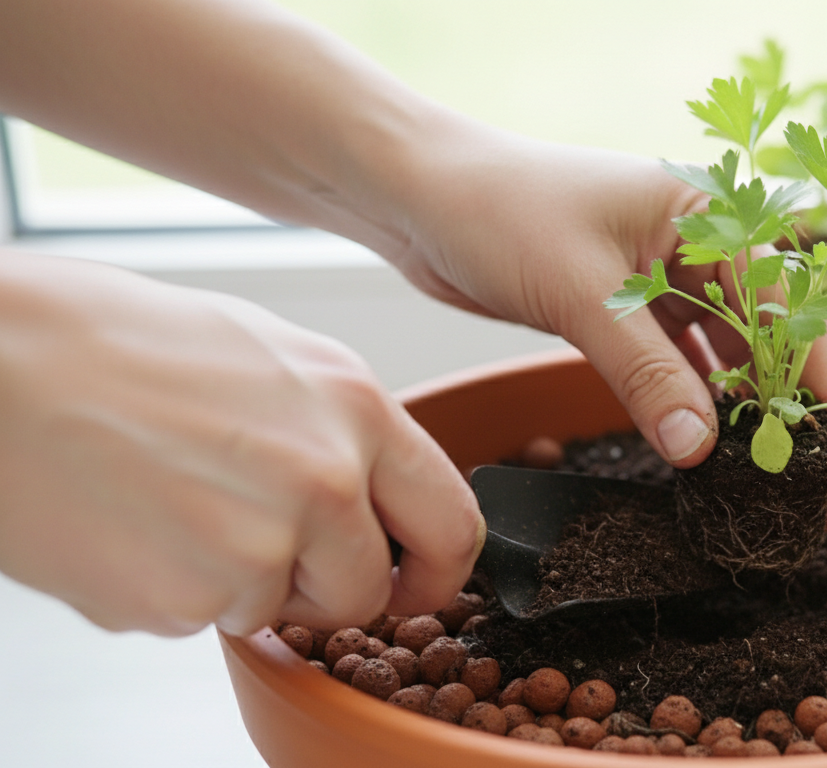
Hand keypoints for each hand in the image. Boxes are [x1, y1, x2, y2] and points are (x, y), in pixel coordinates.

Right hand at [0, 251, 483, 635]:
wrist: (1, 364)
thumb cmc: (120, 343)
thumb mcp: (273, 359)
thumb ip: (341, 431)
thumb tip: (374, 490)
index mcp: (358, 409)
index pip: (452, 522)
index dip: (438, 571)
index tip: (415, 585)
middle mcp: (326, 480)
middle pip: (364, 590)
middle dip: (322, 589)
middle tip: (263, 548)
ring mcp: (257, 545)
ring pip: (275, 609)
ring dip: (233, 582)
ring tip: (171, 504)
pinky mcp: (184, 598)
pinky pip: (199, 619)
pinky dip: (168, 591)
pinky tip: (129, 523)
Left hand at [379, 120, 826, 511]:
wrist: (418, 195)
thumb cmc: (500, 211)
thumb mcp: (583, 293)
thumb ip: (646, 374)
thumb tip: (704, 455)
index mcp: (709, 215)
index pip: (788, 309)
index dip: (819, 389)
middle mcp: (698, 246)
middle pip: (767, 340)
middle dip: (789, 416)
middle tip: (816, 496)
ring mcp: (663, 280)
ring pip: (723, 360)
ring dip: (744, 422)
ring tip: (770, 492)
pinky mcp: (626, 312)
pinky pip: (676, 368)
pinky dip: (692, 411)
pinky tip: (710, 460)